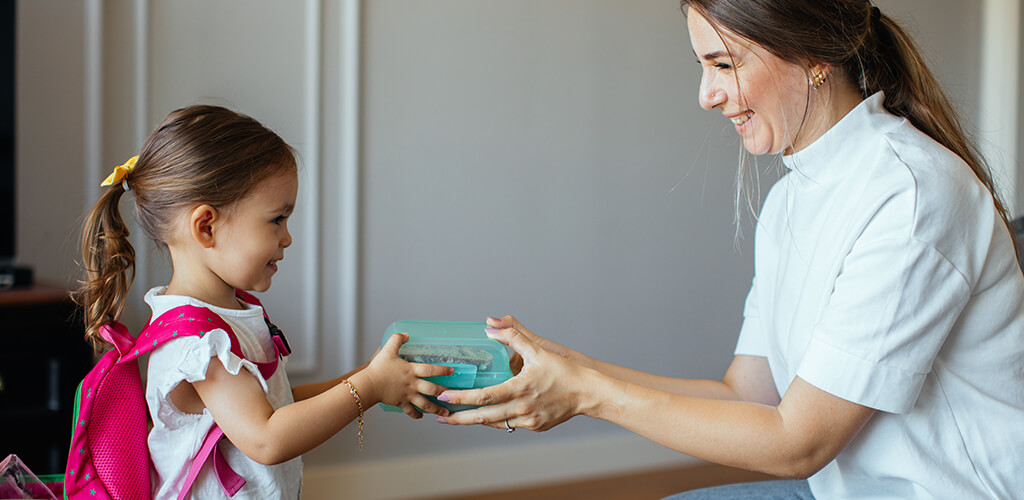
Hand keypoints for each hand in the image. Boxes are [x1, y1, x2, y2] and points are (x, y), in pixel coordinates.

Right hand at [360, 333, 453, 418]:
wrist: (368, 385)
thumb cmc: (378, 368)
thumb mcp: (388, 350)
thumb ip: (397, 339)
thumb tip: (406, 334)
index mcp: (411, 370)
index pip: (431, 370)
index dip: (443, 370)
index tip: (452, 371)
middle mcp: (412, 384)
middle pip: (432, 389)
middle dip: (443, 393)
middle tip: (452, 395)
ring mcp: (407, 395)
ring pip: (425, 403)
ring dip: (436, 408)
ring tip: (444, 412)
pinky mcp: (400, 403)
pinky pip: (410, 410)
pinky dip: (416, 414)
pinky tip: (421, 416)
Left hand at [436, 320, 595, 431]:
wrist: (588, 393)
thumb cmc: (564, 371)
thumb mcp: (538, 350)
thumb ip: (513, 337)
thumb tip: (490, 327)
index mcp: (519, 389)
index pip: (483, 396)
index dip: (460, 398)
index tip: (444, 396)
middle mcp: (521, 409)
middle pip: (482, 417)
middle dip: (458, 418)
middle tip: (439, 416)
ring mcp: (528, 421)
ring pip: (495, 423)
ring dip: (474, 421)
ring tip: (455, 419)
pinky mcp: (535, 426)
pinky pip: (510, 425)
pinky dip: (496, 420)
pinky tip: (486, 416)